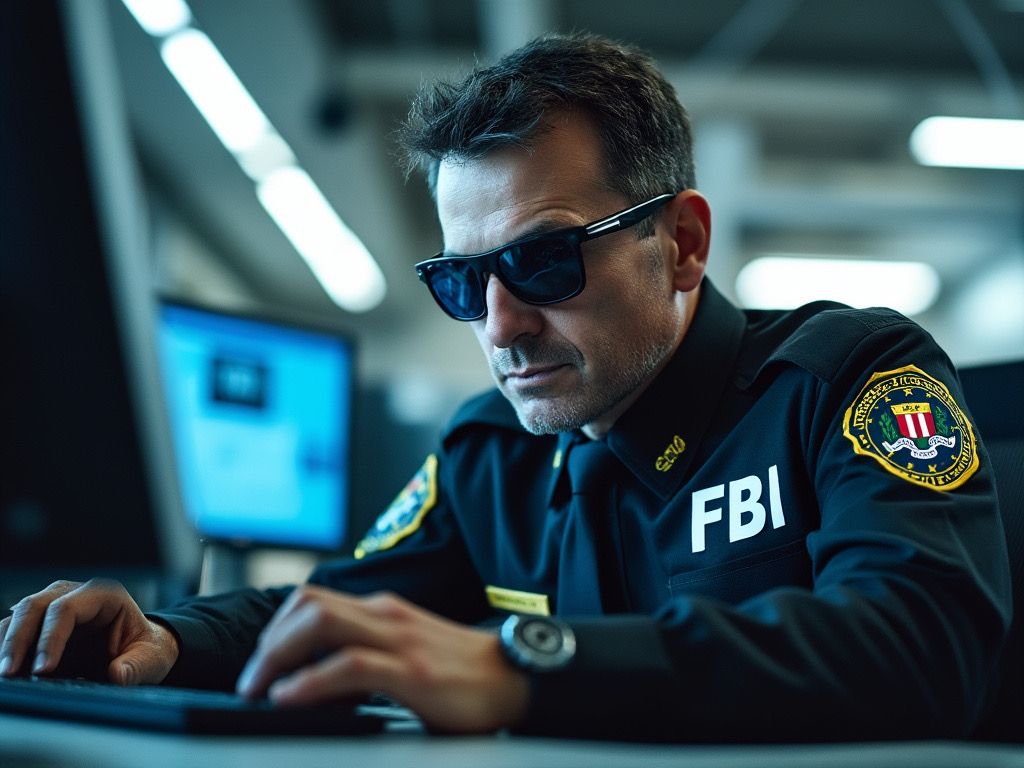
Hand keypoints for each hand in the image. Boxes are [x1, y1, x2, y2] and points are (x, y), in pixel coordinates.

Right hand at [0, 579, 178, 684]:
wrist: (137, 647)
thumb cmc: (144, 646)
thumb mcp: (152, 657)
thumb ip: (137, 666)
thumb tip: (117, 675)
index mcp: (104, 595)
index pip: (67, 608)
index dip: (50, 637)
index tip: (43, 669)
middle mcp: (75, 593)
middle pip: (35, 606)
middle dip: (18, 640)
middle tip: (8, 673)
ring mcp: (54, 604)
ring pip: (18, 616)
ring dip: (6, 643)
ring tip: (4, 674)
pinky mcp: (40, 623)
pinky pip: (14, 629)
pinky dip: (5, 647)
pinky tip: (6, 669)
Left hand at [236, 585, 529, 732]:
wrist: (515, 679)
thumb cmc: (461, 672)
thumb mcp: (407, 651)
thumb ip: (368, 653)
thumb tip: (315, 678)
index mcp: (382, 612)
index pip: (313, 601)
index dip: (275, 629)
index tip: (260, 664)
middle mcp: (385, 615)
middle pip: (307, 605)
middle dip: (267, 642)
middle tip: (251, 680)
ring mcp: (398, 639)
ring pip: (319, 624)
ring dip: (277, 656)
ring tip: (259, 688)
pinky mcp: (411, 670)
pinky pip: (347, 666)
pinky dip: (308, 682)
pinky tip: (288, 699)